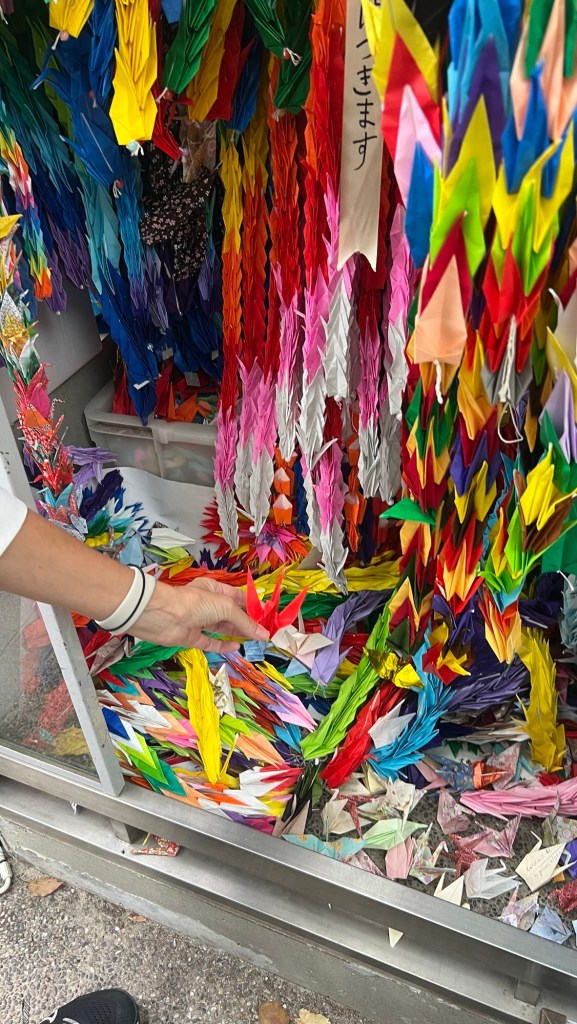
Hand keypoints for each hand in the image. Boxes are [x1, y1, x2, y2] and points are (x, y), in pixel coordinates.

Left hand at [131, 576, 268, 652]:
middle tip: (265, 631)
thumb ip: (244, 621)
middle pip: (232, 614)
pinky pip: (211, 642)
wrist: (163, 616)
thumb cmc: (195, 603)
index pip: (238, 597)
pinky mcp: (193, 637)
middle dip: (248, 622)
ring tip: (256, 640)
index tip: (268, 616)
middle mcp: (208, 604)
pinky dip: (223, 645)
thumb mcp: (225, 607)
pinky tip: (236, 646)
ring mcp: (200, 621)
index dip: (253, 606)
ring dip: (238, 633)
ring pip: (223, 628)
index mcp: (214, 589)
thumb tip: (263, 633)